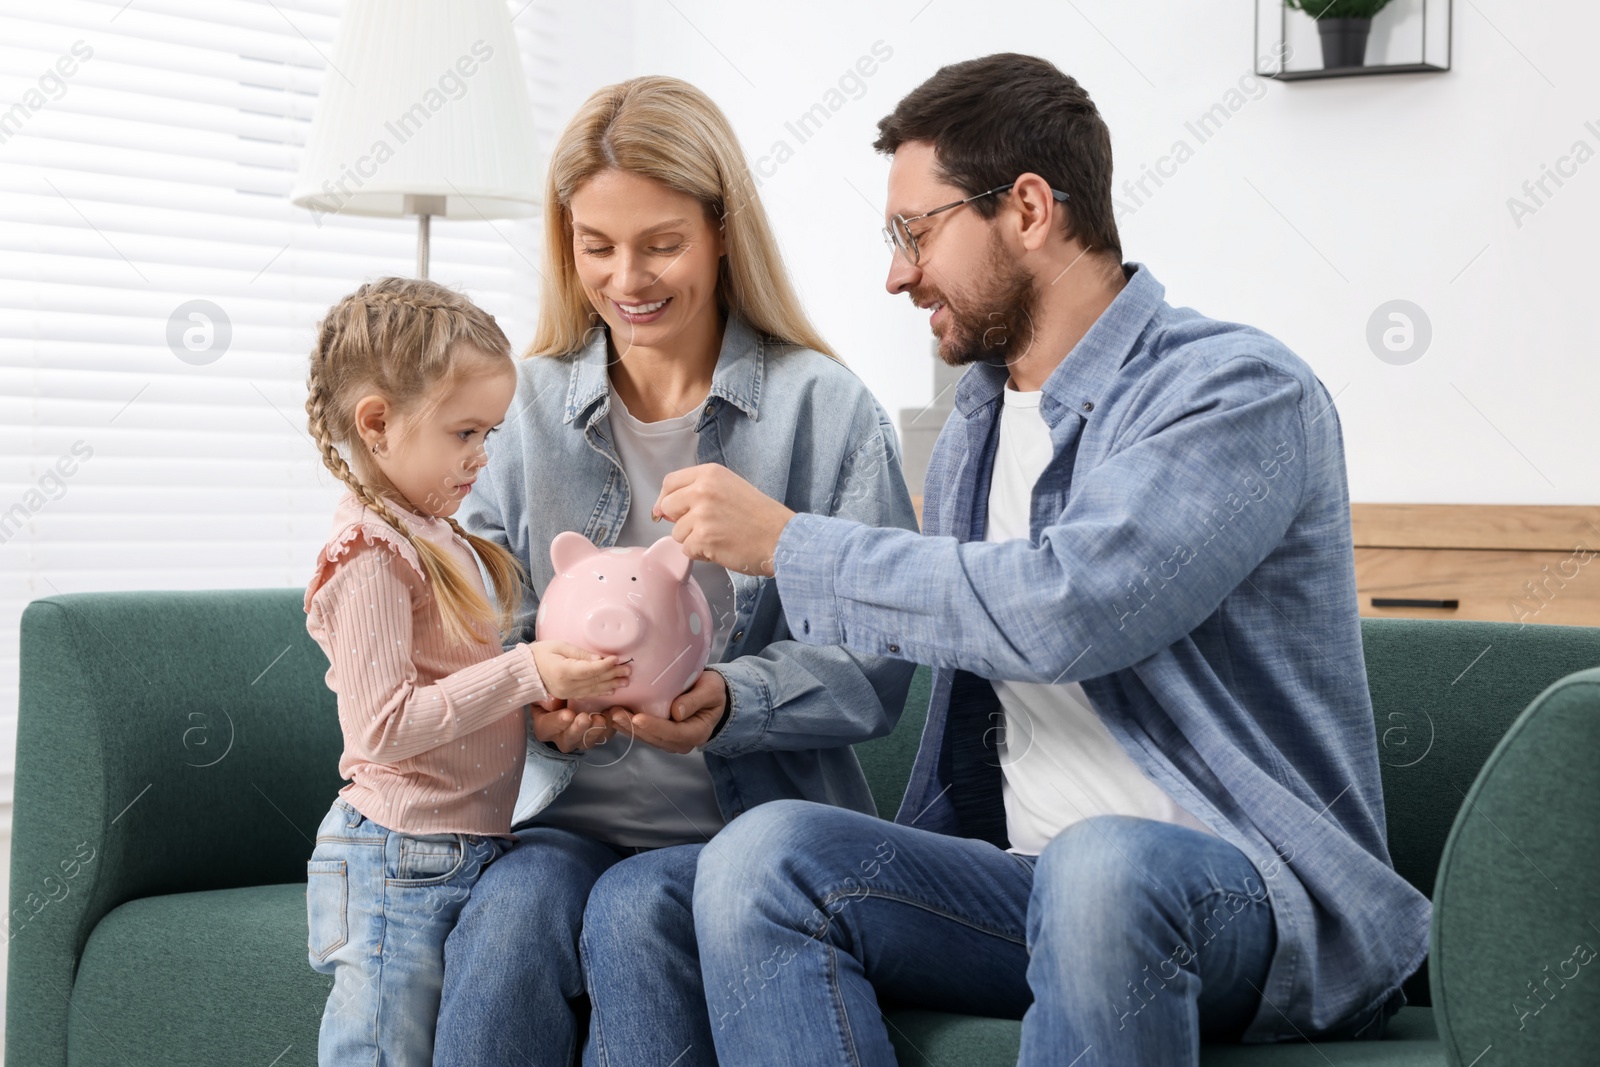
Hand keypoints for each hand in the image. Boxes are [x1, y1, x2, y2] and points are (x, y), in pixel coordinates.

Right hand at [530, 698, 615, 753]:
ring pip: (589, 739)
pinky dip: (611, 725)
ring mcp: (581, 739)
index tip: (567, 715)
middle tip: (585, 718)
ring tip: (600, 718)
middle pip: (571, 737)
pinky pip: (605, 734)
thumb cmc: (551, 697)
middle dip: (579, 728)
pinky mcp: (598, 735)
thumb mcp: (542, 695)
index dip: (558, 722)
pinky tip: (614, 714)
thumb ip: (544, 698)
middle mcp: (563, 738)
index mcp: (545, 728)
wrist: (566, 701)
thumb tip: (552, 702)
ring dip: (596, 729)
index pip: (548, 727)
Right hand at [531, 641, 629, 700]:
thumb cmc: (540, 653)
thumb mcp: (559, 646)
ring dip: (611, 684)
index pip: (589, 670)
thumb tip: (600, 659)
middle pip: (594, 680)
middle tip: (628, 670)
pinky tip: (611, 690)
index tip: (617, 659)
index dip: (605, 665)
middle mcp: (567, 685)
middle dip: (613, 675)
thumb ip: (580, 653)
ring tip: (625, 680)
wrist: (525, 670)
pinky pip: (587, 694)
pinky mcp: (568, 695)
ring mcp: (567, 692)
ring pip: (593, 689)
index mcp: (563, 671)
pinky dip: (600, 691)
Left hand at [608, 670, 727, 754]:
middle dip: (633, 727)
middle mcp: (681, 742)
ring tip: (611, 714)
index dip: (654, 726)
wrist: (712, 696)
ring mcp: (669, 741)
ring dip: (627, 727)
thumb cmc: (713, 691)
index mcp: (696, 733)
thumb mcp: (711, 691)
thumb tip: (676, 712)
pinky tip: (616, 715)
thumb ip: (696, 700)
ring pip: (645, 737)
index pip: (672, 732)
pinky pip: (643, 733)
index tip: (637, 717)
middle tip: (615, 713)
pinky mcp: (660, 735)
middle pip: (654, 738)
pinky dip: (629, 725)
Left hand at [653, 464, 794, 575]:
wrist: (781, 538)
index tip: (665, 510)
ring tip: (719, 537)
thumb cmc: (761, 516)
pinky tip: (721, 548)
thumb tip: (664, 509)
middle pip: (668, 507)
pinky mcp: (704, 538)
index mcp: (710, 474)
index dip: (666, 498)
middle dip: (680, 520)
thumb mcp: (730, 488)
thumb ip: (699, 491)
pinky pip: (687, 550)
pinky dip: (701, 554)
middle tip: (702, 527)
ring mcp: (702, 515)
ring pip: (677, 532)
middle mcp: (703, 490)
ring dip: (693, 539)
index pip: (670, 482)